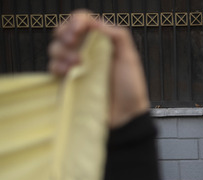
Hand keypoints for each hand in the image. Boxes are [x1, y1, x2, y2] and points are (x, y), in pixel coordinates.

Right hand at [48, 10, 149, 128]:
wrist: (125, 116)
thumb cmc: (130, 88)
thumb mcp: (130, 58)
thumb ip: (118, 36)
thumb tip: (96, 23)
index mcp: (101, 41)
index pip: (82, 21)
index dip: (76, 21)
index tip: (79, 30)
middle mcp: (85, 51)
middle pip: (63, 32)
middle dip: (66, 35)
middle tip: (75, 46)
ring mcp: (75, 66)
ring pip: (55, 48)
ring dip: (62, 52)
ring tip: (76, 64)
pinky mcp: (68, 81)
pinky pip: (52, 68)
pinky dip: (56, 66)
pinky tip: (67, 72)